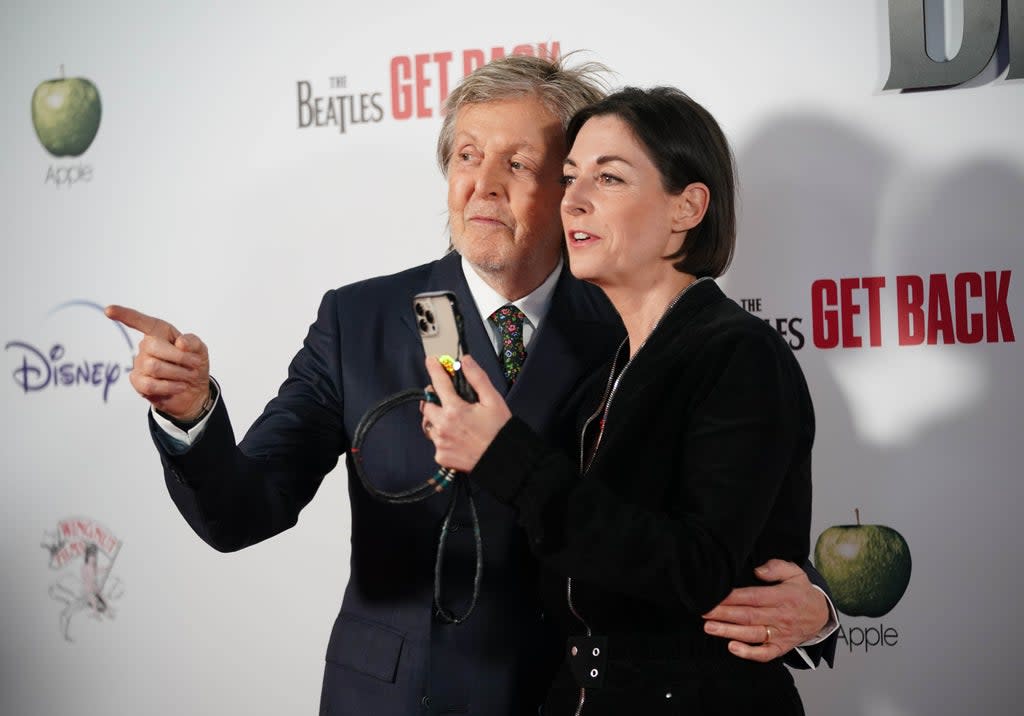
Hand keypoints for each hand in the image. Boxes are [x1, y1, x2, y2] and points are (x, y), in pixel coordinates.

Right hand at [104, 304, 209, 419]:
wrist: (194, 391)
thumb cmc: (194, 365)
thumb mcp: (200, 350)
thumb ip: (193, 342)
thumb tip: (180, 343)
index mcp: (159, 333)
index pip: (141, 322)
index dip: (125, 315)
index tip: (109, 310)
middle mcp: (146, 346)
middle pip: (153, 346)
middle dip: (179, 357)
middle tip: (194, 364)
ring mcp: (140, 364)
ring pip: (154, 366)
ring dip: (178, 373)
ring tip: (188, 376)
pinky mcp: (138, 382)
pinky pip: (149, 384)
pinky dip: (169, 386)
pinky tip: (179, 386)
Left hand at [421, 354, 510, 472]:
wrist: (503, 461)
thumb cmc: (500, 431)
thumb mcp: (493, 400)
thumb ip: (477, 378)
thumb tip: (466, 362)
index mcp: (455, 410)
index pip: (439, 383)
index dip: (434, 368)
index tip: (431, 361)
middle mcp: (443, 426)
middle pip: (428, 405)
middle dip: (435, 400)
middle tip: (448, 400)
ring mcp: (441, 443)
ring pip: (430, 425)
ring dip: (438, 420)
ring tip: (456, 422)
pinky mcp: (441, 456)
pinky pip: (436, 443)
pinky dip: (443, 438)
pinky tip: (458, 438)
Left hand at [702, 559, 828, 661]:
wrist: (822, 615)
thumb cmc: (801, 592)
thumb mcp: (795, 573)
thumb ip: (777, 567)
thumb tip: (758, 570)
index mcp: (782, 597)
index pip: (753, 597)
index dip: (733, 597)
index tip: (715, 595)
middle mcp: (780, 616)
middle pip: (748, 616)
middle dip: (724, 614)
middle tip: (704, 611)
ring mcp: (780, 634)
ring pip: (752, 634)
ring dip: (729, 632)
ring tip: (709, 627)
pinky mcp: (781, 647)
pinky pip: (765, 654)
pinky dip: (749, 653)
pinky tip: (733, 648)